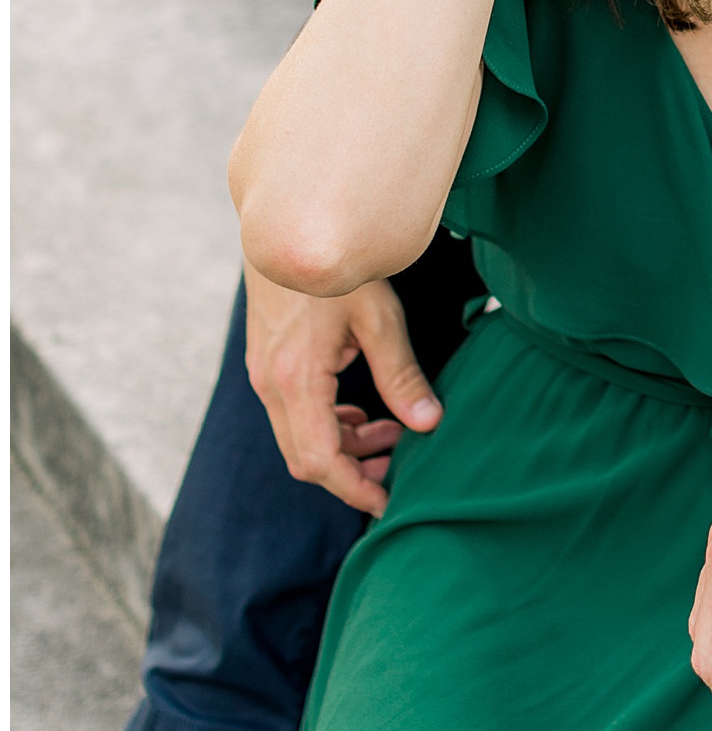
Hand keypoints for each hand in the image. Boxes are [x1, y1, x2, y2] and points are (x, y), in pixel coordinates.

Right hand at [244, 261, 442, 516]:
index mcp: (295, 380)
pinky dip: (327, 422)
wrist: (285, 227)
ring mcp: (263, 374)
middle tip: (398, 466)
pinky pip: (293, 413)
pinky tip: (361, 408)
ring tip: (391, 433)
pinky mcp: (267, 362)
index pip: (319, 461)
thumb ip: (401, 374)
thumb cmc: (335, 268)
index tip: (387, 502)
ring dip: (342, 445)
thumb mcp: (378, 317)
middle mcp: (270, 385)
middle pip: (305, 458)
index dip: (354, 489)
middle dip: (351, 472)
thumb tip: (429, 423)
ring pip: (298, 437)